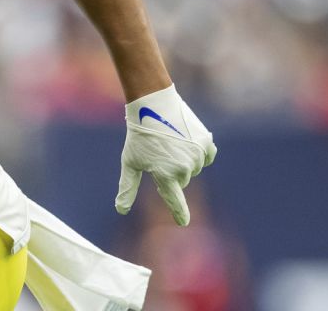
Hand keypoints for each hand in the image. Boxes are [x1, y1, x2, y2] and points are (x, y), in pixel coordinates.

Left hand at [115, 84, 216, 225]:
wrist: (154, 104)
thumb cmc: (139, 135)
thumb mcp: (130, 162)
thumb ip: (127, 187)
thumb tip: (121, 210)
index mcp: (165, 174)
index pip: (175, 200)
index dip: (179, 213)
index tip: (183, 222)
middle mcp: (184, 168)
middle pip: (182, 180)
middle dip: (172, 172)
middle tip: (159, 155)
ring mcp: (197, 155)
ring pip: (194, 168)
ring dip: (185, 162)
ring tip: (170, 145)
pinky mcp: (206, 143)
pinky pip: (206, 156)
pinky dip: (198, 153)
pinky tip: (186, 143)